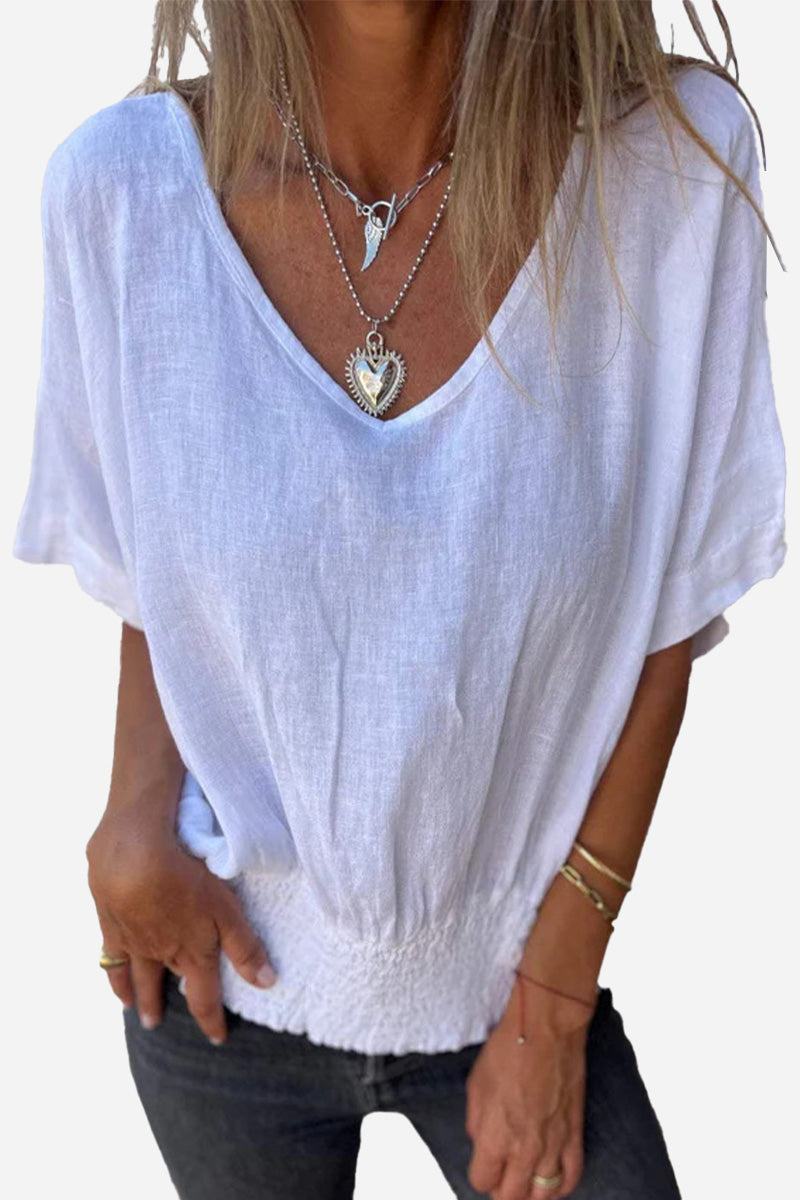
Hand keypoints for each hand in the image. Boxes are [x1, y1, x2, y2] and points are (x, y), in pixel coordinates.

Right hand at [86, 811, 276, 1043]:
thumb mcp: (227, 910)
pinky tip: (113, 974)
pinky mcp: (109, 919)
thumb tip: (267, 984)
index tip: (217, 1038)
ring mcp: (132, 939)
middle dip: (164, 1006)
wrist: (134, 854)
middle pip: (164, 984)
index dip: (211, 1020)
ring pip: (135, 975)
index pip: (204, 997)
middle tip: (158, 1024)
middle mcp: (160, 952)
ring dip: (137, 995)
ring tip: (136, 1013)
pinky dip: (114, 973)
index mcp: (192, 952)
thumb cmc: (188, 878)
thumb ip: (245, 947)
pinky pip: (110, 955)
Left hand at [465, 983, 593, 1199]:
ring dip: (530, 1193)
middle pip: (512, 1197)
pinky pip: (571, 1177)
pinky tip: (552, 1181)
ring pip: (543, 1195)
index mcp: (495, 1136)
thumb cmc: (509, 1049)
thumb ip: (476, 1122)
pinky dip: (561, 1186)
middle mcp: (525, 1149)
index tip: (483, 1164)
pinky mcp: (575, 1135)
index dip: (481, 1174)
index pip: (483, 1181)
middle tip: (501, 1178)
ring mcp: (553, 1145)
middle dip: (503, 1191)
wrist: (547, 1029)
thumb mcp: (476, 1084)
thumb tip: (480, 1141)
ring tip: (524, 1183)